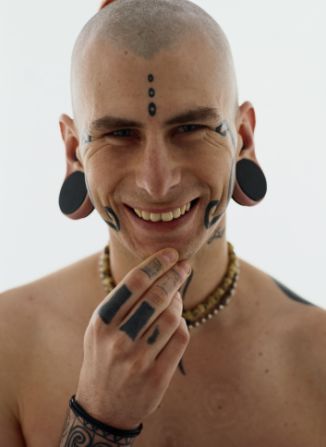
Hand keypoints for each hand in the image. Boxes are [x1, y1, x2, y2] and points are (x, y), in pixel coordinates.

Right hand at [75, 248, 190, 429]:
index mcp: (102, 322)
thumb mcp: (100, 328)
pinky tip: (177, 319)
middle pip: (156, 296)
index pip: (134, 282)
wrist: (102, 407)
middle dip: (174, 276)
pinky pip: (179, 338)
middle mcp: (118, 340)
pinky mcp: (156, 377)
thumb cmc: (103, 357)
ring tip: (176, 296)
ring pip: (171, 316)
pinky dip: (182, 323)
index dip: (156, 264)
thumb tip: (158, 272)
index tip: (171, 254)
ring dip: (178, 301)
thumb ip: (122, 302)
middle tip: (184, 266)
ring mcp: (137, 360)